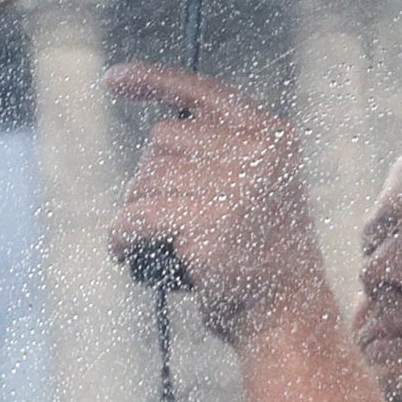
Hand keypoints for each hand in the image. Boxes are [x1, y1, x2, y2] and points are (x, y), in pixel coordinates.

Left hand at [106, 66, 332, 343]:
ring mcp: (236, 187)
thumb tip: (157, 138)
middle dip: (152, 182)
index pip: (204, 95)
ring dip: (139, 215)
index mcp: (274, 138)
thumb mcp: (257, 192)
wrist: (287, 321)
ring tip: (163, 248)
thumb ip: (223, 156)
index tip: (113, 80)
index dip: (155, 82)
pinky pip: (134, 217)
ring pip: (145, 180)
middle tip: (171, 226)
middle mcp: (260, 154)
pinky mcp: (207, 223)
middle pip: (163, 140)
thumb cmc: (263, 262)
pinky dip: (121, 239)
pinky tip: (130, 257)